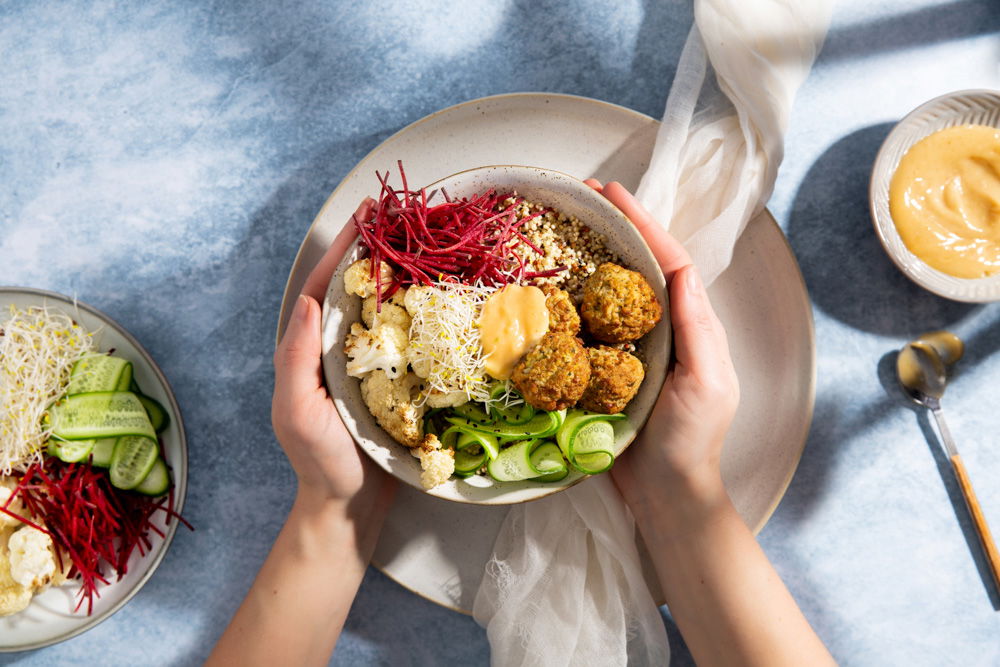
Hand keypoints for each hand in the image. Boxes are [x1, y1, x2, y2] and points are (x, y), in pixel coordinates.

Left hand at [272, 199, 395, 508]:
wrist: (351, 504)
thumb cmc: (320, 461)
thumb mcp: (297, 411)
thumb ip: (296, 359)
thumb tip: (308, 301)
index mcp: (309, 348)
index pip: (325, 285)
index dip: (346, 247)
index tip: (369, 214)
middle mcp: (336, 348)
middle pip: (355, 286)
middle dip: (376, 248)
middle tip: (402, 213)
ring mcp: (365, 363)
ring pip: (382, 306)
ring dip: (400, 272)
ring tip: (425, 241)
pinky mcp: (392, 378)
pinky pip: (405, 334)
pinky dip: (420, 308)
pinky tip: (441, 294)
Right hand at [585, 180, 738, 519]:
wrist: (665, 496)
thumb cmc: (691, 441)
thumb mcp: (707, 384)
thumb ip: (697, 329)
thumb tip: (683, 271)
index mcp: (690, 326)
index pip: (667, 261)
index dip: (642, 223)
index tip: (613, 192)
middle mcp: (660, 329)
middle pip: (637, 266)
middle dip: (613, 228)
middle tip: (580, 196)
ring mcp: (629, 349)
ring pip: (609, 291)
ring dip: (588, 256)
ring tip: (561, 227)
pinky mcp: (602, 371)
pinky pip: (584, 327)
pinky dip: (568, 301)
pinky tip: (546, 286)